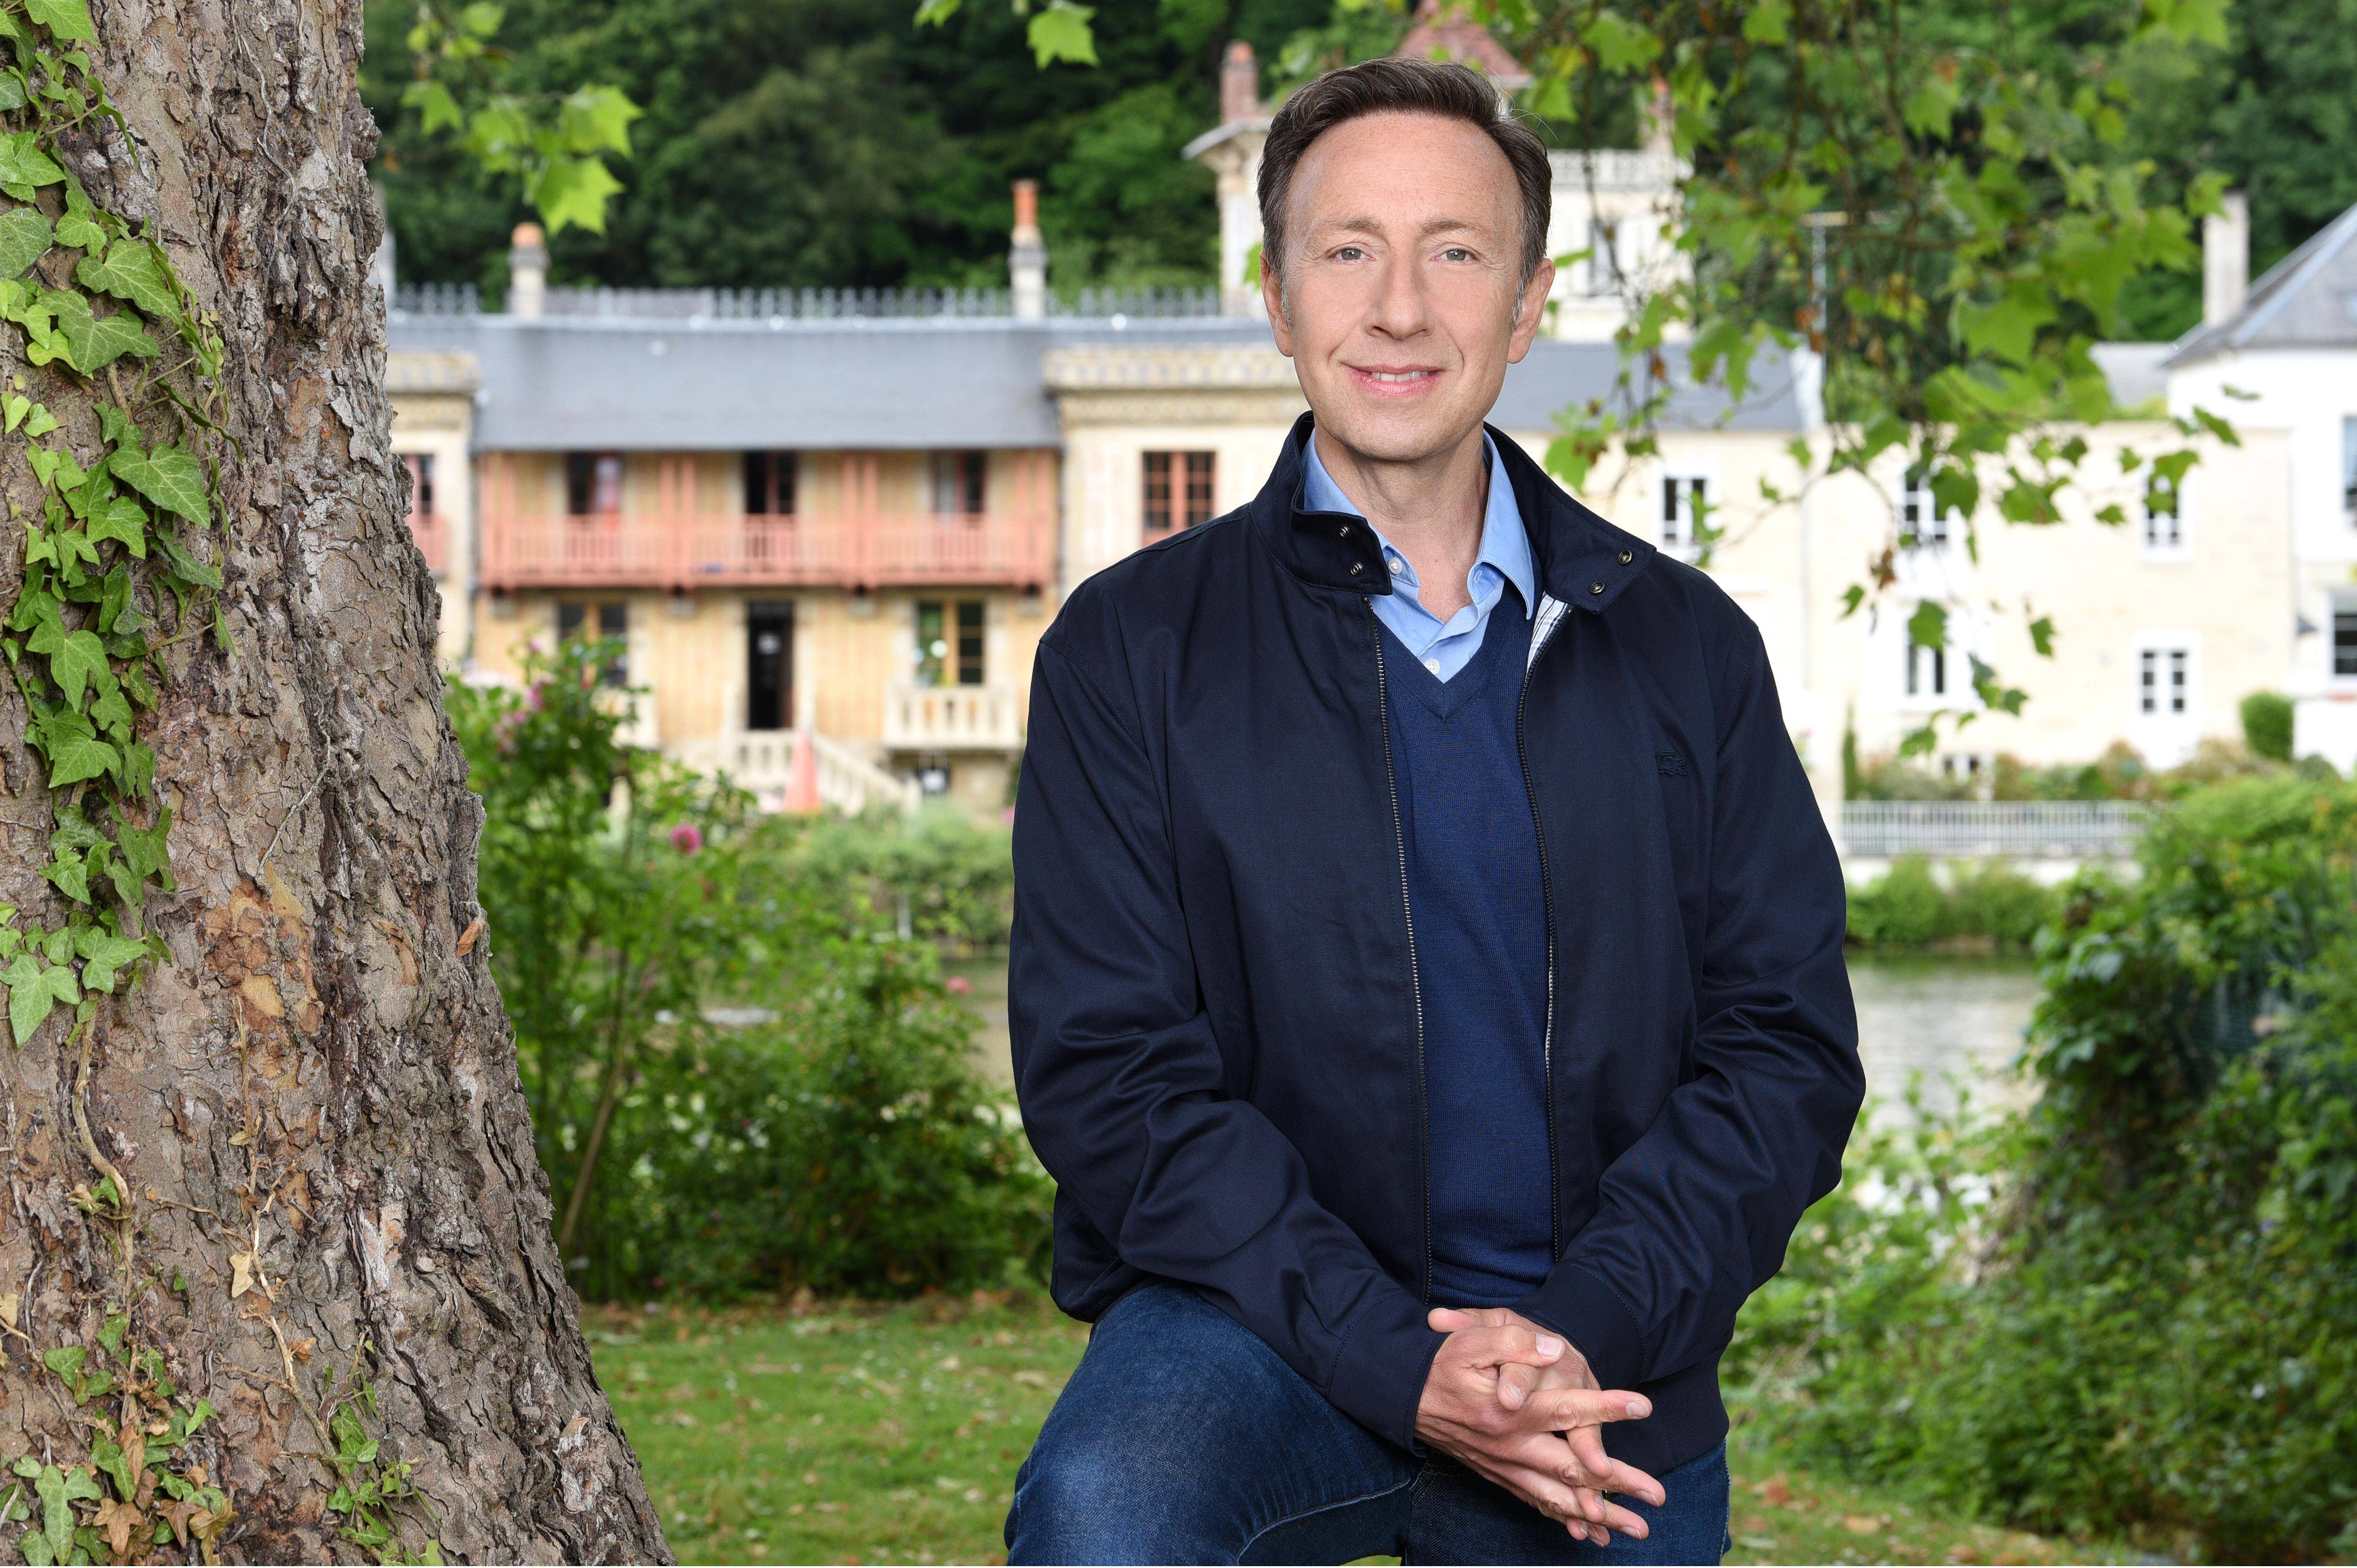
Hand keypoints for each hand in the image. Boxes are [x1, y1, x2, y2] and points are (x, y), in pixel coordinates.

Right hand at [1414, 1309, 1664, 1543]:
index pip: (1566, 1409)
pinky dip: (1566, 1519)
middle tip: (1658, 1496)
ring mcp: (1505, 1466)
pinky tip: (1591, 1533)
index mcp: (1509, 1413)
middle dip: (1619, 1483)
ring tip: (1637, 1529)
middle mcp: (1511, 1446)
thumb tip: (1555, 1349)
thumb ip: (1515, 1344)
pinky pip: (1537, 1504)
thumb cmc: (1441, 1363)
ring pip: (1559, 1497)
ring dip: (1601, 1515)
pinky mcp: (1499, 1475)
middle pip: (1573, 1469)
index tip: (1643, 1405)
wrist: (1403, 1396)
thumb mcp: (1472, 1340)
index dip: (1606, 1407)